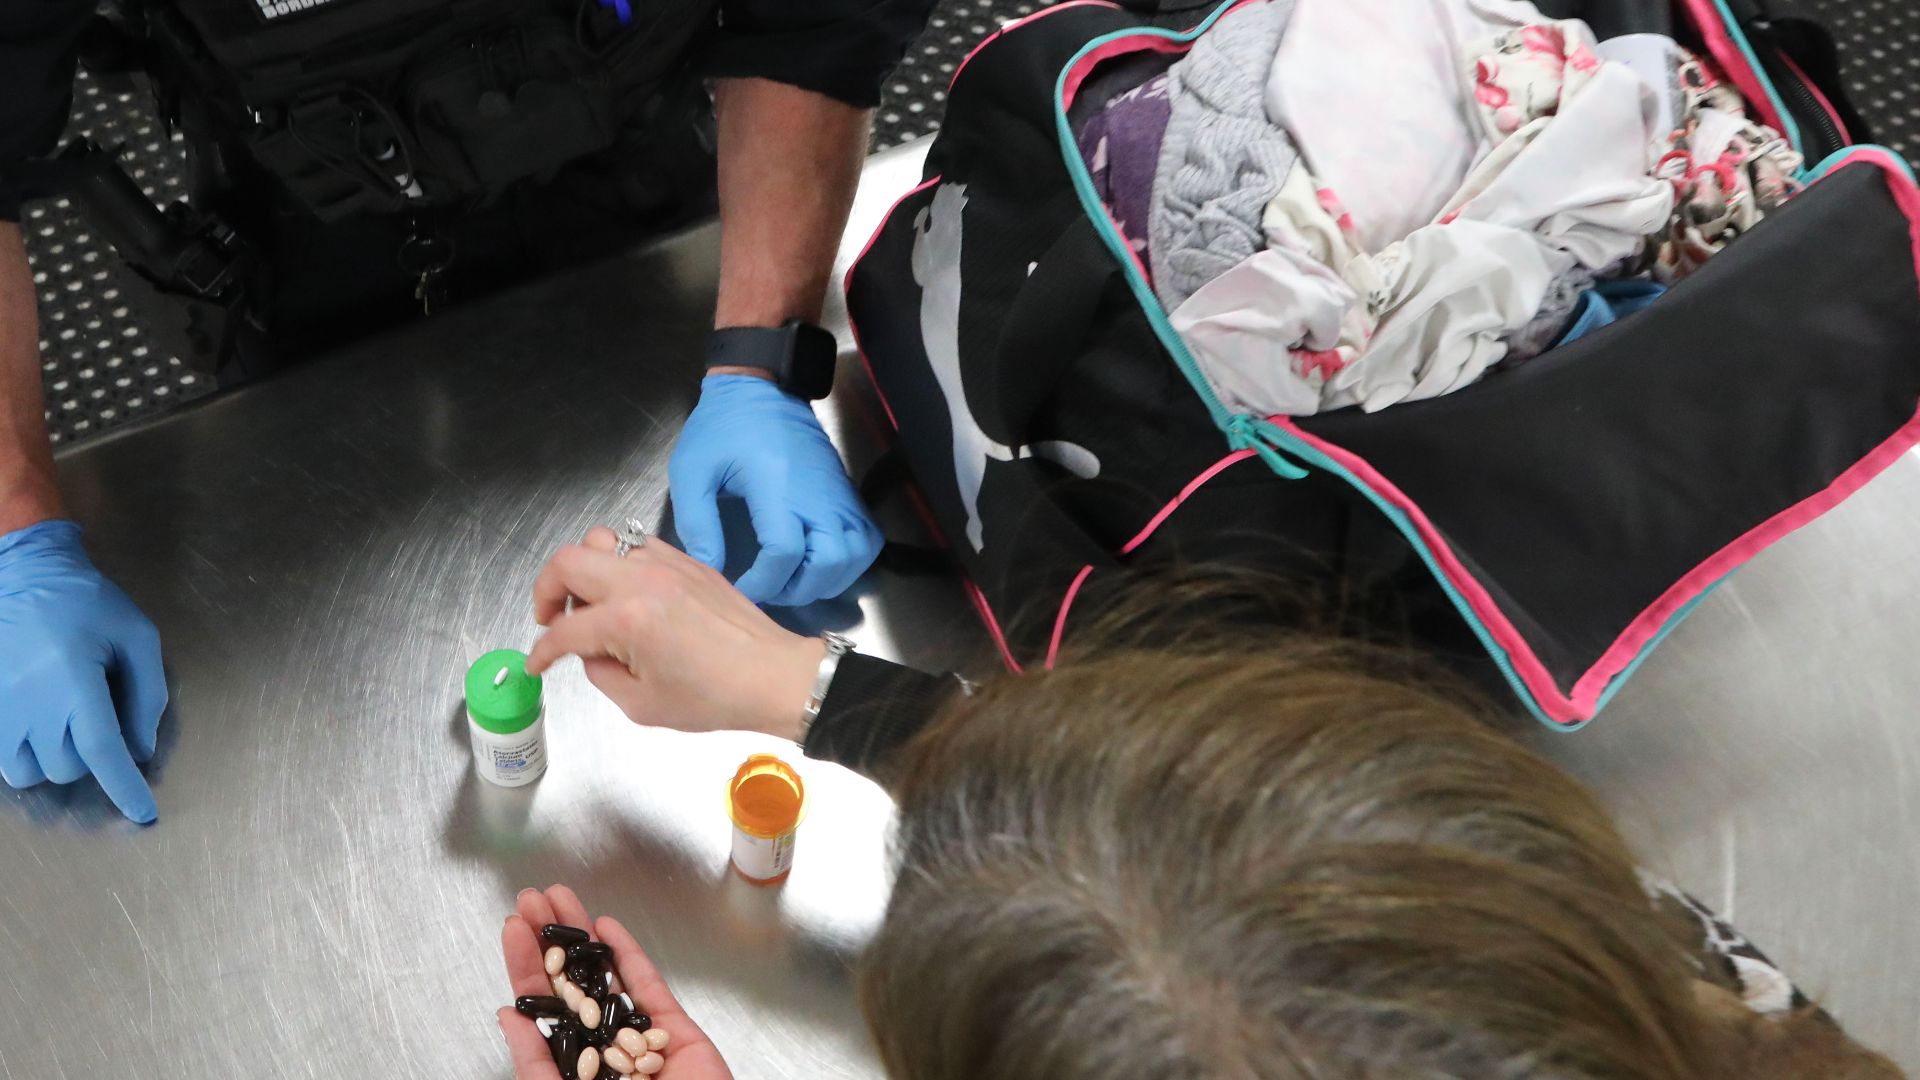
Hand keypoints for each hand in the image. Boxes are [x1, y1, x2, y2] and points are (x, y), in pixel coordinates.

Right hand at [0, 520, 164, 821]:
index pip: (103, 752)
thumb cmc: (87, 602)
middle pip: (69, 768)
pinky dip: (28, 756)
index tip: (145, 814)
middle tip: (102, 720)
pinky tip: (43, 727)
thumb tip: (142, 750)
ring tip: (69, 724)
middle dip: (94, 757)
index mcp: (74, 681)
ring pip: (32, 772)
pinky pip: (5, 760)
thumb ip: (147, 694)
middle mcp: (29, 702)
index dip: (126, 788)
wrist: (23, 575)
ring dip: (59, 760)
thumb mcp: (136, 636)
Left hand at [498, 885, 733, 1079]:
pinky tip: (607, 928)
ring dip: (582, 935)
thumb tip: (507, 1017)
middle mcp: (601, 1050)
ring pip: (606, 976)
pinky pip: (651, 987)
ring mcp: (639, 1039)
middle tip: (531, 899)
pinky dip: (630, 955)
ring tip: (560, 898)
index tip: (512, 930)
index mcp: (570, 1070)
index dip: (526, 966)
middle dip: (550, 938)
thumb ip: (534, 1063)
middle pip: (570, 983)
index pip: (541, 1008)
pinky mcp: (677, 1032)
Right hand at [525, 527, 825, 739]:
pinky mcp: (687, 560)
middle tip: (551, 618)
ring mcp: (666, 563)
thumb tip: (588, 651)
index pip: (563, 629)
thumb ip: (599, 673)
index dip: (541, 650)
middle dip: (547, 590)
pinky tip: (627, 595)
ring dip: (583, 569)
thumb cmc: (713, 697)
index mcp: (627, 620)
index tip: (538, 663)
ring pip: (600, 540)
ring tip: (590, 602)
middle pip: (567, 561)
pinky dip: (619, 563)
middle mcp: (641, 580)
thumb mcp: (641, 704)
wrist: (771, 674)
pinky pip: (636, 545)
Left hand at [667, 374, 882, 607]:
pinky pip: (867, 541)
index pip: (784, 552)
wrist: (764, 391)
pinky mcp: (848, 496)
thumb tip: (709, 568)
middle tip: (769, 588)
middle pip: (829, 564)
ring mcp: (839, 496)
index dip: (762, 583)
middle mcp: (817, 495)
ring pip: (855, 558)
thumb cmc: (724, 427)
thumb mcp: (693, 470)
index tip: (740, 587)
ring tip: (793, 579)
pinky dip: (850, 563)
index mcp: (776, 487)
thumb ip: (697, 523)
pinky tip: (820, 564)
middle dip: (798, 590)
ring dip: (826, 581)